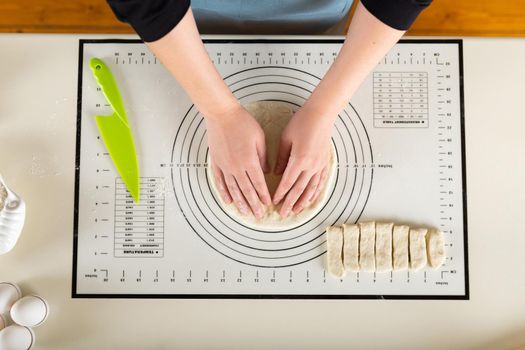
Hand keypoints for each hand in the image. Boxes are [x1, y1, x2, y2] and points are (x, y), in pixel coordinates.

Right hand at [205, 104, 271, 218]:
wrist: (222, 114)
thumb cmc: (243, 123)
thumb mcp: (260, 138)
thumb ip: (263, 157)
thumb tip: (265, 172)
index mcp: (250, 160)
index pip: (259, 183)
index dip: (264, 195)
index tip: (268, 204)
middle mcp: (237, 167)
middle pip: (246, 190)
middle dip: (254, 204)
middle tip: (258, 216)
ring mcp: (225, 166)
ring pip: (233, 189)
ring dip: (240, 203)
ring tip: (245, 213)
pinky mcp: (216, 163)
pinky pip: (220, 182)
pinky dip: (224, 193)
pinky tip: (228, 201)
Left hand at [273, 106, 333, 216]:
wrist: (321, 114)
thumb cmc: (301, 123)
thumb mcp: (286, 139)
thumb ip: (281, 158)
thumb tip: (277, 173)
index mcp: (299, 160)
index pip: (287, 182)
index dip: (280, 194)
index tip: (273, 203)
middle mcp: (311, 166)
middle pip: (299, 190)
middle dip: (290, 203)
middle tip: (283, 214)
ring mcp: (320, 165)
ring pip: (311, 189)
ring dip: (303, 201)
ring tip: (297, 211)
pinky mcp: (325, 163)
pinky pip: (320, 182)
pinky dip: (315, 192)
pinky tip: (311, 199)